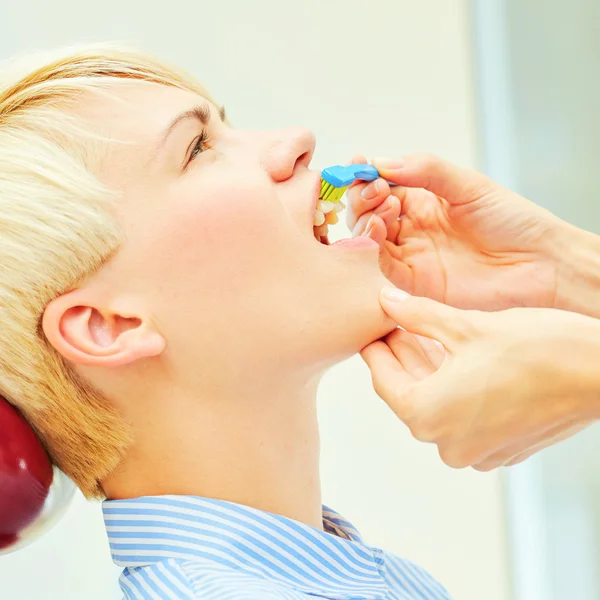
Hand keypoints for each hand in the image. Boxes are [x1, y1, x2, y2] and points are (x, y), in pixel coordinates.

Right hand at [346, 153, 571, 310]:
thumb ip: (426, 170)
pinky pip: (382, 267)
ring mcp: (412, 255)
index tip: (358, 164)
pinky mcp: (415, 282)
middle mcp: (412, 229)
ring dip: (365, 221)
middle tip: (377, 190)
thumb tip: (381, 161)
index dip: (366, 177)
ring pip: (369, 239)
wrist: (540, 262)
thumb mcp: (468, 185)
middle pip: (368, 214)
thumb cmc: (511, 220)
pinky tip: (378, 230)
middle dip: (363, 199)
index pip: (381, 187)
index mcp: (422, 201)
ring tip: (384, 207)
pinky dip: (371, 249)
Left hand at [361, 288, 599, 469]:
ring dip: (428, 369)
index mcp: (427, 415)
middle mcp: (447, 443)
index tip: (373, 328)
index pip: (383, 378)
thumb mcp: (466, 325)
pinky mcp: (501, 448)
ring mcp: (476, 451)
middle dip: (403, 355)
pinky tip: (456, 357)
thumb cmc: (536, 349)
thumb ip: (417, 315)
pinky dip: (455, 388)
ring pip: (436, 403)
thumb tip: (386, 302)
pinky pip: (463, 416)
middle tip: (398, 323)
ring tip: (425, 333)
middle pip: (409, 392)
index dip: (376, 347)